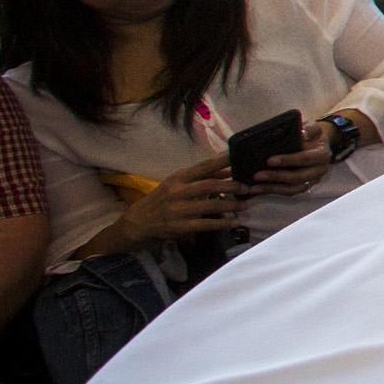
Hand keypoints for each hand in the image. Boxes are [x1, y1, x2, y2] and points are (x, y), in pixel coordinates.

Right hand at [117, 156, 241, 241]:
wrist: (136, 223)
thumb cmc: (162, 200)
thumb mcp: (177, 184)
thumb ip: (201, 178)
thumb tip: (229, 169)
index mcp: (178, 178)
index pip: (203, 166)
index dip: (222, 161)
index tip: (239, 156)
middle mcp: (177, 192)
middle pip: (209, 186)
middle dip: (231, 186)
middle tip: (247, 187)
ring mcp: (177, 210)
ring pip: (209, 206)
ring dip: (230, 205)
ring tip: (244, 205)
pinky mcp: (178, 227)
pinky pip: (204, 225)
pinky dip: (222, 223)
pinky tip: (234, 222)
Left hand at [251, 122, 335, 195]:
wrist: (318, 143)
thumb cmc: (312, 135)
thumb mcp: (313, 127)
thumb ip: (308, 129)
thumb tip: (301, 134)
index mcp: (323, 154)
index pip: (305, 159)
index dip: (288, 160)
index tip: (269, 160)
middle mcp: (320, 170)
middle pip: (299, 178)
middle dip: (277, 177)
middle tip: (258, 175)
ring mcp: (313, 180)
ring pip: (293, 189)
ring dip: (273, 188)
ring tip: (255, 187)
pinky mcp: (305, 186)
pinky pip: (289, 192)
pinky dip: (274, 191)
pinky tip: (260, 189)